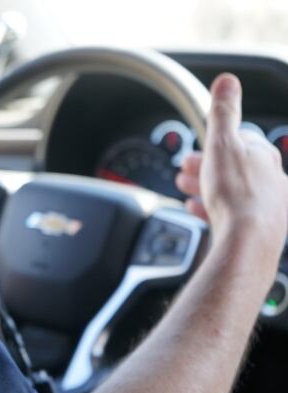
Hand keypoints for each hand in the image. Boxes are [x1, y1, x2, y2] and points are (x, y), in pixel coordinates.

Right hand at [176, 74, 287, 252]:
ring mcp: (270, 208)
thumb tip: (227, 81)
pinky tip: (201, 212)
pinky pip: (234, 216)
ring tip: (188, 192)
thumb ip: (223, 113)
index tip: (197, 150)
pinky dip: (215, 211)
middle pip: (235, 168)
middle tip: (186, 172)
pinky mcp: (261, 231)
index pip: (240, 141)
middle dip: (207, 168)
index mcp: (266, 157)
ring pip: (234, 192)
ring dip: (208, 189)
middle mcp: (274, 181)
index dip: (214, 144)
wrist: (246, 242)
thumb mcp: (222, 143)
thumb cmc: (235, 194)